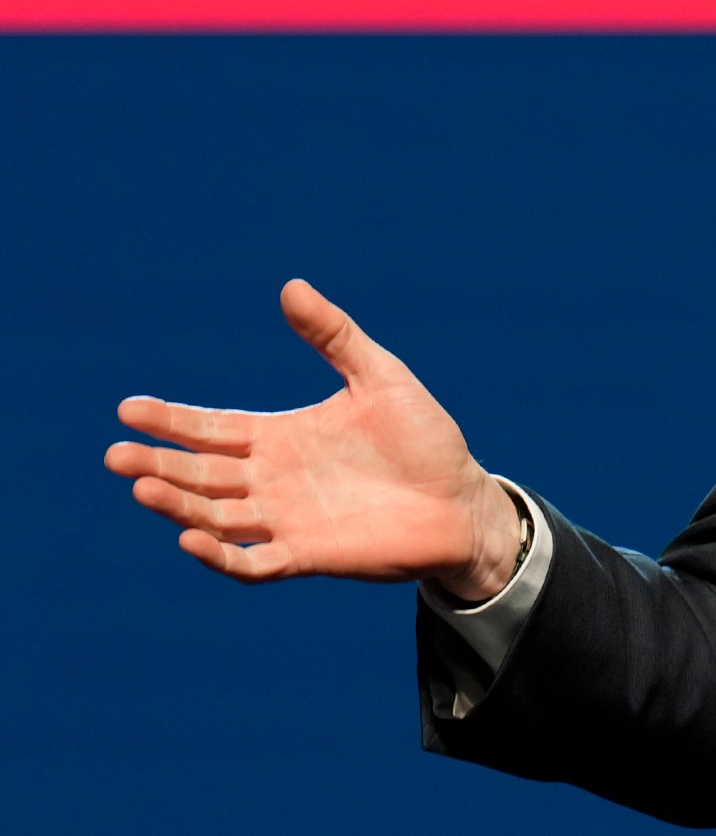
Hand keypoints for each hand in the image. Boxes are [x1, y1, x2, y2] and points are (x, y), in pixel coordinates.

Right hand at [104, 280, 524, 602]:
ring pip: (216, 517)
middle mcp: (272, 480)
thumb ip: (334, 336)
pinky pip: (252, 562)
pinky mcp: (307, 555)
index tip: (128, 408)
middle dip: (157, 464)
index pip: (212, 429)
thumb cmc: (423, 438)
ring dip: (178, 505)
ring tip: (142, 487)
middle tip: (116, 455)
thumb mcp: (379, 377)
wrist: (464, 500)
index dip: (171, 421)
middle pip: (201, 474)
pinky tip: (191, 539)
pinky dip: (220, 555)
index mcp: (281, 436)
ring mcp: (286, 520)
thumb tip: (290, 286)